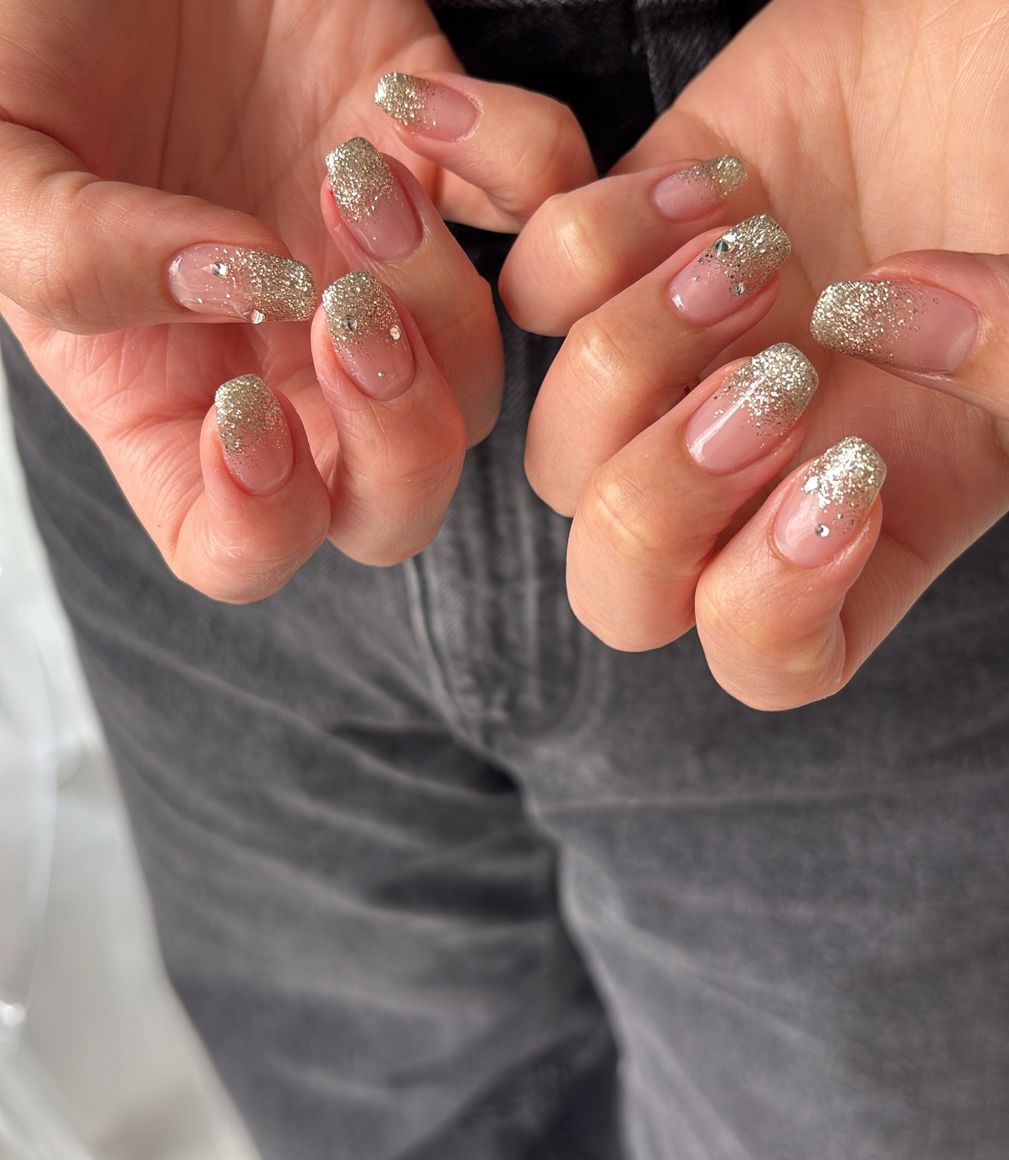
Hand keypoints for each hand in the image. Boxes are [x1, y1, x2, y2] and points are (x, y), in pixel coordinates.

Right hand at [0, 0, 592, 598]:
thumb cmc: (34, 44)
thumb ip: (74, 260)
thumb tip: (232, 284)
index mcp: (170, 397)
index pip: (240, 552)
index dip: (262, 525)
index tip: (241, 403)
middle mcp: (287, 363)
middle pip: (393, 508)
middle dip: (400, 439)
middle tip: (343, 311)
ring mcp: (376, 276)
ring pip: (481, 383)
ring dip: (438, 292)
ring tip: (353, 170)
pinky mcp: (449, 170)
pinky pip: (546, 214)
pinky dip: (517, 164)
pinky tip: (412, 100)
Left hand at [497, 0, 1008, 708]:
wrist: (989, 35)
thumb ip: (1006, 365)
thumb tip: (874, 324)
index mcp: (869, 521)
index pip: (761, 659)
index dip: (770, 602)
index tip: (853, 464)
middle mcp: (755, 470)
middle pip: (617, 588)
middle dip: (662, 496)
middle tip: (774, 376)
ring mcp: (678, 370)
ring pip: (555, 452)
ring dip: (636, 350)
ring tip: (757, 247)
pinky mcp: (624, 255)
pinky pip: (528, 291)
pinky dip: (591, 234)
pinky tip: (712, 177)